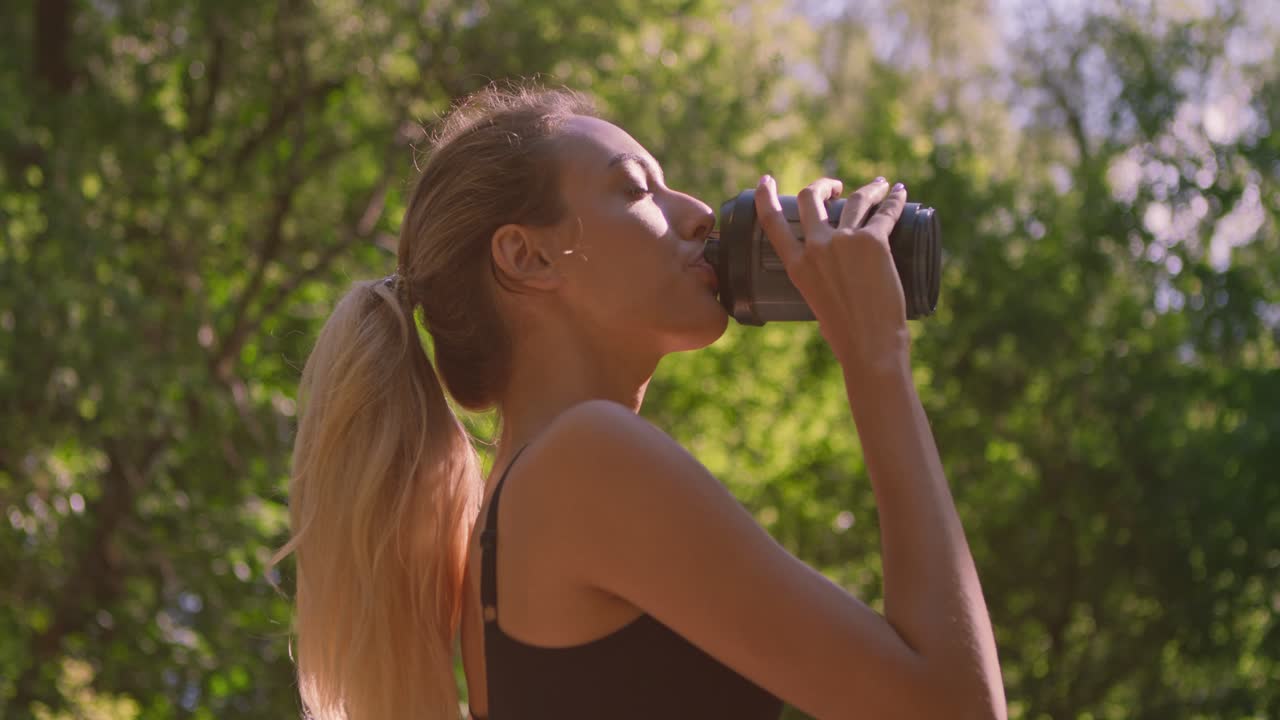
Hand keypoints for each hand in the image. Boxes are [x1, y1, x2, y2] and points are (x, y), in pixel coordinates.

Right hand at [754, 175, 910, 374]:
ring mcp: (845, 241)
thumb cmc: (845, 336)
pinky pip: (886, 212)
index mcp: (797, 266)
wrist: (870, 346)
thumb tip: (833, 277)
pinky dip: (895, 200)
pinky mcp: (874, 242)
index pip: (772, 222)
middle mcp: (817, 247)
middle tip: (836, 187)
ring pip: (854, 199)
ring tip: (878, 186)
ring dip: (868, 188)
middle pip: (812, 199)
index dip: (766, 197)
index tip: (767, 181)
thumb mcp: (817, 304)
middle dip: (823, 186)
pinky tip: (900, 193)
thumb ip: (819, 282)